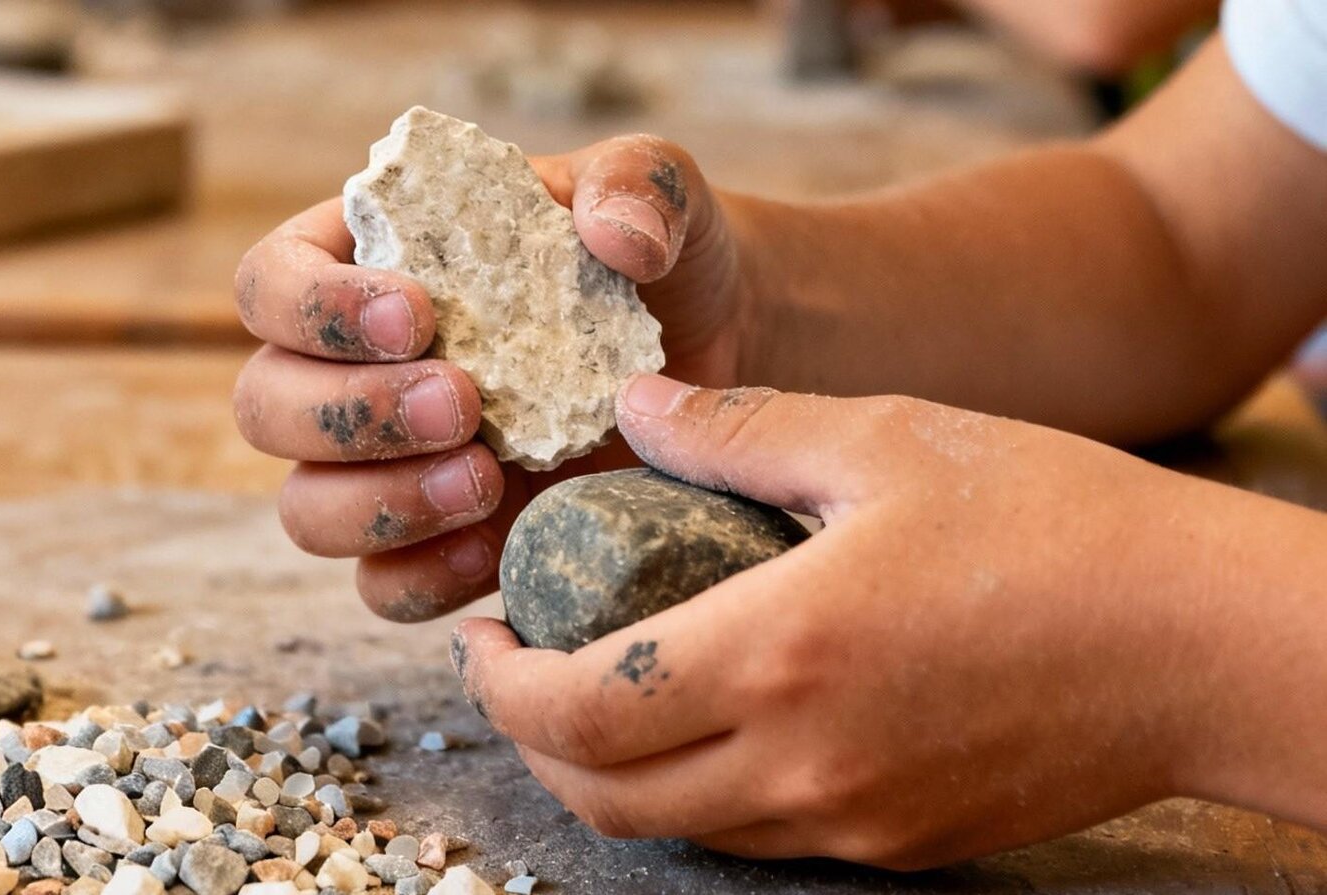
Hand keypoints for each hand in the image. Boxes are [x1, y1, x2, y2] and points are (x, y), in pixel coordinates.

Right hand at [232, 136, 748, 621]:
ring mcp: (397, 468)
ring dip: (379, 503)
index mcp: (375, 266)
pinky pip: (385, 586)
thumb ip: (636, 185)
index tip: (418, 316)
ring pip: (308, 509)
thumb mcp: (658, 197)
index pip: (272, 283)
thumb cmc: (666, 259)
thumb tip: (615, 237)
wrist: (722, 355)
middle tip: (463, 403)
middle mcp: (361, 372)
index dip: (315, 306)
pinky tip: (493, 546)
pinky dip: (422, 577)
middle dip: (352, 414)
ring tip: (486, 478)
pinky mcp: (445, 541)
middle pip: (267, 407)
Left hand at [453, 374, 1230, 868]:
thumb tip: (635, 406)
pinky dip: (701, 787)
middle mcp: (803, 763)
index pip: (577, 710)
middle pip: (603, 795)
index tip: (478, 633)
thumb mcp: (886, 439)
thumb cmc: (1054, 521)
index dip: (497, 684)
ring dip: (611, 768)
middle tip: (520, 663)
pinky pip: (758, 836)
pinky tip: (720, 712)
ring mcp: (852, 821)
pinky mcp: (900, 845)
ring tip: (608, 681)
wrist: (1200, 640)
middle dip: (532, 738)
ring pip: (675, 827)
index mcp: (783, 652)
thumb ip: (738, 428)